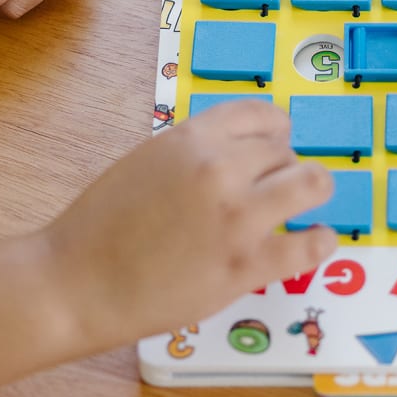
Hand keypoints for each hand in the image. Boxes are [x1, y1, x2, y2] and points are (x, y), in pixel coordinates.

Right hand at [39, 101, 337, 352]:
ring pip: (309, 184)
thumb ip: (195, 151)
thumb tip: (242, 152)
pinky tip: (321, 240)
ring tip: (311, 202)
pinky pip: (306, 246)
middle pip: (286, 151)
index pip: (260, 114)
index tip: (280, 141)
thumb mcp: (149, 159)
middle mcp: (221, 168)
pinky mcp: (245, 267)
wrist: (75, 282)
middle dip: (286, 165)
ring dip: (314, 190)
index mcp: (192, 137)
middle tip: (281, 183)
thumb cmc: (102, 222)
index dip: (276, 128)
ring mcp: (237, 218)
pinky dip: (321, 240)